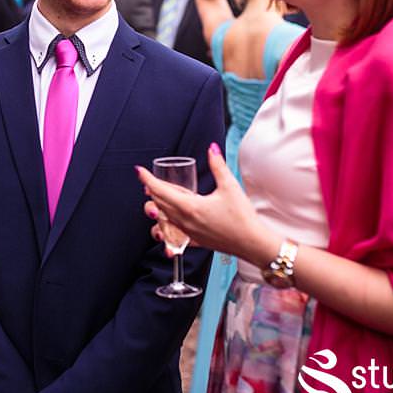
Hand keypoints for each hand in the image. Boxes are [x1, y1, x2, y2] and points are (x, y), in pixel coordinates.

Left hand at [136, 144, 272, 260]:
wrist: (252, 243)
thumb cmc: (242, 217)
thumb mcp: (230, 187)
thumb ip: (218, 166)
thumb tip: (212, 148)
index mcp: (190, 207)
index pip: (160, 191)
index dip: (147, 179)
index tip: (139, 171)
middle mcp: (185, 221)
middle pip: (158, 205)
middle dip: (151, 192)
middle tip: (149, 181)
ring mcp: (189, 233)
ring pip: (164, 219)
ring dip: (158, 208)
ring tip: (158, 199)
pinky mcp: (196, 241)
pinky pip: (174, 234)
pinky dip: (167, 225)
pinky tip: (170, 221)